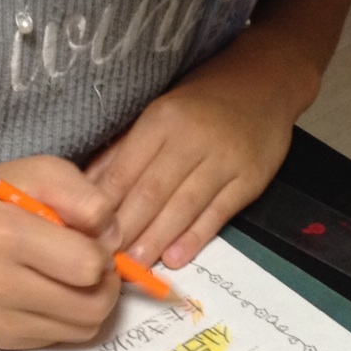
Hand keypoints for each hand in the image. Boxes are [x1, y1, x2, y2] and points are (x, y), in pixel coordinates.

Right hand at [0, 155, 122, 348]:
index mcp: (3, 234)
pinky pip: (60, 338)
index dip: (101, 251)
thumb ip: (86, 198)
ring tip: (71, 276)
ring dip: (90, 302)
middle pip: (93, 307)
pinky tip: (48, 291)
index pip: (88, 266)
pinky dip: (66, 316)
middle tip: (90, 262)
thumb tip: (113, 242)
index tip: (89, 238)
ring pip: (83, 328)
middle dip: (104, 283)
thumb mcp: (42, 172)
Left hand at [87, 80, 294, 270]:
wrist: (264, 84)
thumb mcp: (159, 112)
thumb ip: (125, 150)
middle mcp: (192, 139)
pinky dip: (196, 238)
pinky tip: (176, 258)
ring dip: (157, 239)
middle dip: (126, 230)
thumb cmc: (202, 101)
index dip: (103, 207)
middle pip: (151, 192)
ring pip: (183, 206)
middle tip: (105, 260)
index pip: (125, 170)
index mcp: (161, 120)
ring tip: (137, 265)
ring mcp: (224, 159)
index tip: (86, 236)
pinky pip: (218, 213)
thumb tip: (87, 188)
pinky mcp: (250, 179)